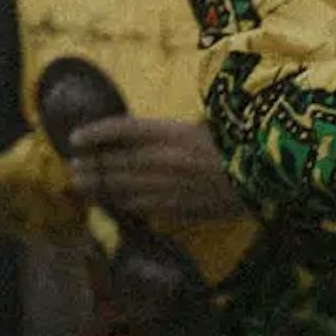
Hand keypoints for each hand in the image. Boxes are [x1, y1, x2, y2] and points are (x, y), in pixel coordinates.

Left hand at [55, 114, 249, 225]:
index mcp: (170, 131)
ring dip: (97, 186)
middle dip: (90, 165)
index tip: (75, 138)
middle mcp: (162, 158)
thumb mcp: (200, 127)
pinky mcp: (174, 208)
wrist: (263, 177)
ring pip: (120, 187)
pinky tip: (110, 202)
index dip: (94, 134)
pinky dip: (121, 204)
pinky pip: (139, 206)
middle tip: (72, 166)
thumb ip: (167, 133)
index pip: (120, 130)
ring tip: (81, 184)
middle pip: (114, 161)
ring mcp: (167, 186)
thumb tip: (137, 138)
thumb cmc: (235, 146)